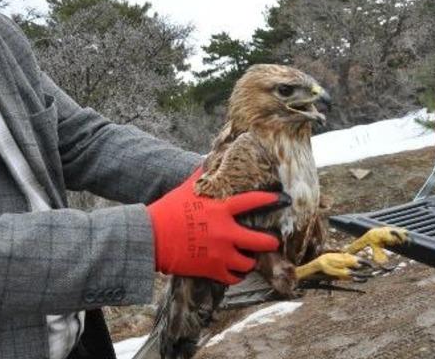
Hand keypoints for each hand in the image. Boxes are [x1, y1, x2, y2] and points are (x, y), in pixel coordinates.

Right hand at [147, 168, 280, 284]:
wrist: (151, 237)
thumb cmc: (168, 210)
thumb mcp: (187, 189)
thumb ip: (203, 176)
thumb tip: (210, 157)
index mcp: (221, 209)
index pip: (254, 202)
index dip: (271, 200)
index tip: (283, 200)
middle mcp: (225, 232)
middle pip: (262, 241)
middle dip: (271, 242)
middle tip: (273, 241)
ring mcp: (220, 253)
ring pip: (249, 263)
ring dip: (251, 260)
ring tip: (250, 257)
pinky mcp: (211, 269)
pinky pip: (234, 278)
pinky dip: (237, 275)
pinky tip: (235, 271)